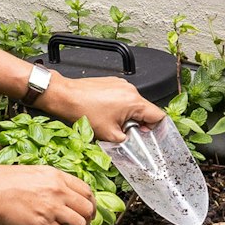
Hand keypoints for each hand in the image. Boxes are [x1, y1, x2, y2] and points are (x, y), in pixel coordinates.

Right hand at [0, 164, 97, 224]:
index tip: (87, 210)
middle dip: (87, 219)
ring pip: (79, 224)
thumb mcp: (32, 172)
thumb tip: (59, 192)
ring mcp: (51, 208)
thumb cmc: (0, 181)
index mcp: (56, 176)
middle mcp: (58, 191)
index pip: (86, 191)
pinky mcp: (41, 224)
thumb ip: (50, 181)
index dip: (90, 203)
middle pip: (87, 208)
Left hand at [39, 75, 166, 142]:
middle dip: (138, 123)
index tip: (148, 134)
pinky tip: (106, 113)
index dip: (155, 128)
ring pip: (133, 103)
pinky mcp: (112, 82)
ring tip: (112, 121)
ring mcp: (121, 84)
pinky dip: (118, 106)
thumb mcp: (108, 134)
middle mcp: (130, 90)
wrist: (65, 96)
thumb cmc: (83, 110)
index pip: (158, 115)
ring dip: (127, 115)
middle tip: (125, 131)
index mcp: (134, 101)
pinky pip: (122, 96)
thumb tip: (131, 142)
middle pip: (145, 109)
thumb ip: (125, 140)